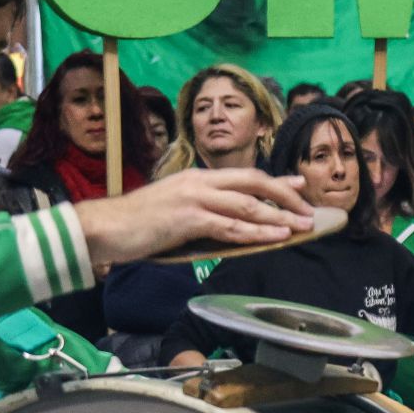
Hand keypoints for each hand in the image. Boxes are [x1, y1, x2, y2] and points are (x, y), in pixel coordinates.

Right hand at [75, 169, 313, 266]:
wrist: (104, 227)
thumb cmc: (136, 225)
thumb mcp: (173, 211)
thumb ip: (200, 213)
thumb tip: (226, 227)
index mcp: (196, 178)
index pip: (244, 175)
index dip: (275, 181)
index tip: (298, 185)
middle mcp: (199, 182)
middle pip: (254, 183)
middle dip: (285, 196)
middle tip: (309, 210)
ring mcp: (194, 198)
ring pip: (247, 205)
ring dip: (278, 217)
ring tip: (302, 226)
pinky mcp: (188, 219)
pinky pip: (230, 227)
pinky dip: (257, 233)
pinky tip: (275, 237)